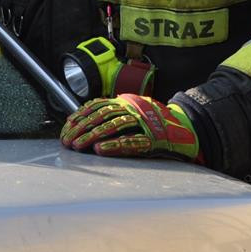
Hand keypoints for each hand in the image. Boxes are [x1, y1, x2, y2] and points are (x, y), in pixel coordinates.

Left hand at [60, 94, 200, 160]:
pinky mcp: (152, 139)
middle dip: (82, 127)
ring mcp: (143, 122)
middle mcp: (133, 108)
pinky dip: (114, 145)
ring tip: (80, 145)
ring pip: (114, 126)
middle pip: (102, 115)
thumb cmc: (152, 123)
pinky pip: (131, 142)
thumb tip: (82, 119)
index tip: (67, 126)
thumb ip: (112, 114)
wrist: (184, 129)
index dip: (81, 115)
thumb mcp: (131, 112)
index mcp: (126, 102)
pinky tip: (101, 150)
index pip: (98, 105)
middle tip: (68, 140)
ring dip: (94, 136)